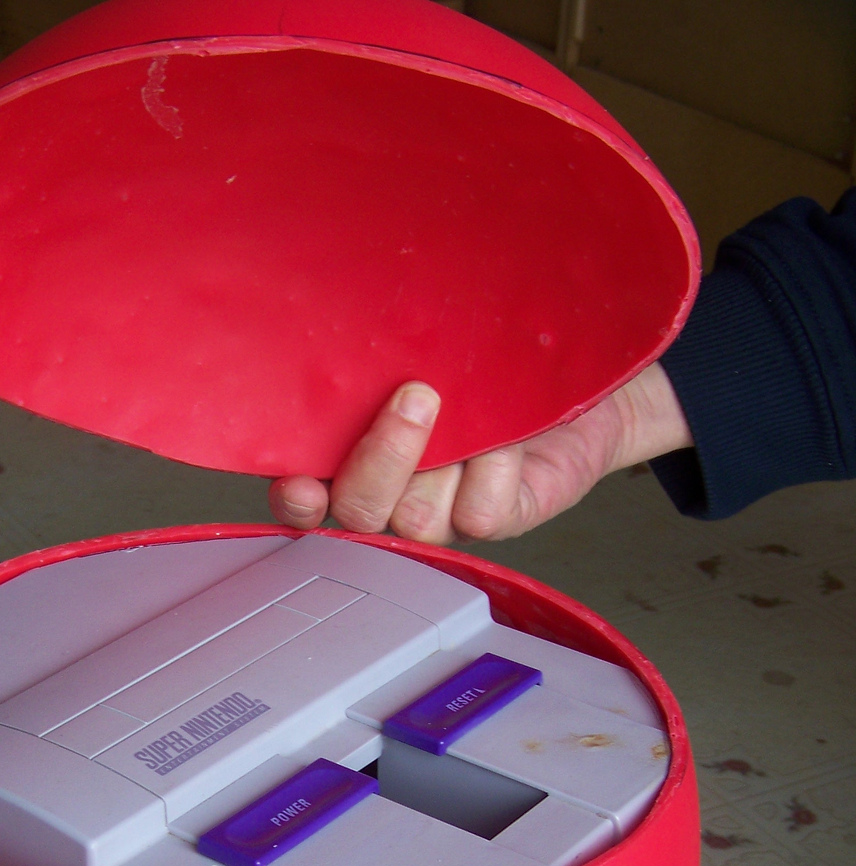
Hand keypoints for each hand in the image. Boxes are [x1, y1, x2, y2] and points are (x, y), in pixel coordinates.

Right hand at [269, 363, 692, 543]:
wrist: (580, 368)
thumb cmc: (488, 346)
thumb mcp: (424, 340)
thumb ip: (377, 356)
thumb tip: (349, 336)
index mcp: (355, 454)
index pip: (302, 498)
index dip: (295, 497)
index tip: (300, 478)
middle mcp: (394, 494)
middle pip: (358, 510)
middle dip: (381, 461)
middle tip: (416, 397)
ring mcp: (444, 514)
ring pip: (416, 518)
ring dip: (443, 461)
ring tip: (475, 409)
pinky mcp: (496, 520)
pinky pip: (478, 515)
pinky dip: (494, 470)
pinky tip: (508, 436)